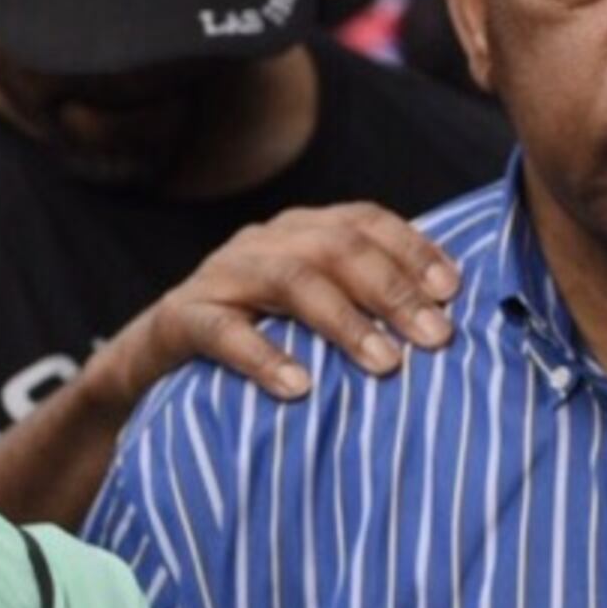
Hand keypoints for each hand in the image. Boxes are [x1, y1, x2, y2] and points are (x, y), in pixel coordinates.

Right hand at [79, 203, 461, 413]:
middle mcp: (264, 241)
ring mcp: (221, 275)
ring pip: (288, 278)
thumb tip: (450, 330)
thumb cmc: (259, 343)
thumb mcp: (313, 317)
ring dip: (344, 321)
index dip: (414, 249)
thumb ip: (365, 308)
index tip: (455, 290)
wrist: (152, 365)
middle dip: (393, 290)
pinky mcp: (181, 318)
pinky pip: (222, 330)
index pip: (366, 221)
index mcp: (301, 230)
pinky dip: (263, 355)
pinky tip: (299, 387)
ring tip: (385, 364)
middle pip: (336, 247)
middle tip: (436, 338)